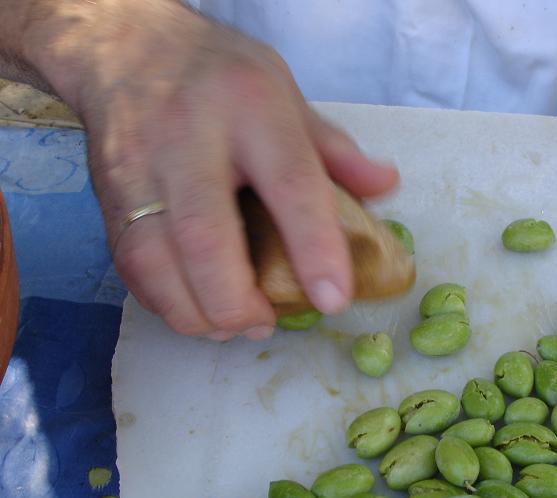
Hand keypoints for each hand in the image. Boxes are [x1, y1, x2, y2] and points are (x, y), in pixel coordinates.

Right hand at [29, 0, 397, 338]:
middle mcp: (189, 136)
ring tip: (232, 327)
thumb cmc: (221, 77)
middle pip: (205, 235)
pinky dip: (163, 301)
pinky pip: (129, 264)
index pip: (290, 182)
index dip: (315, 247)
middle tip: (264, 324)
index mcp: (251, 107)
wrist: (126, 49)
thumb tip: (385, 186)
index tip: (333, 298)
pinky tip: (194, 311)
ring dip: (195, 311)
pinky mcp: (108, 195)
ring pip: (155, 259)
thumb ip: (335, 149)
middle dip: (236, 299)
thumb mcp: (287, 96)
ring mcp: (139, 167)